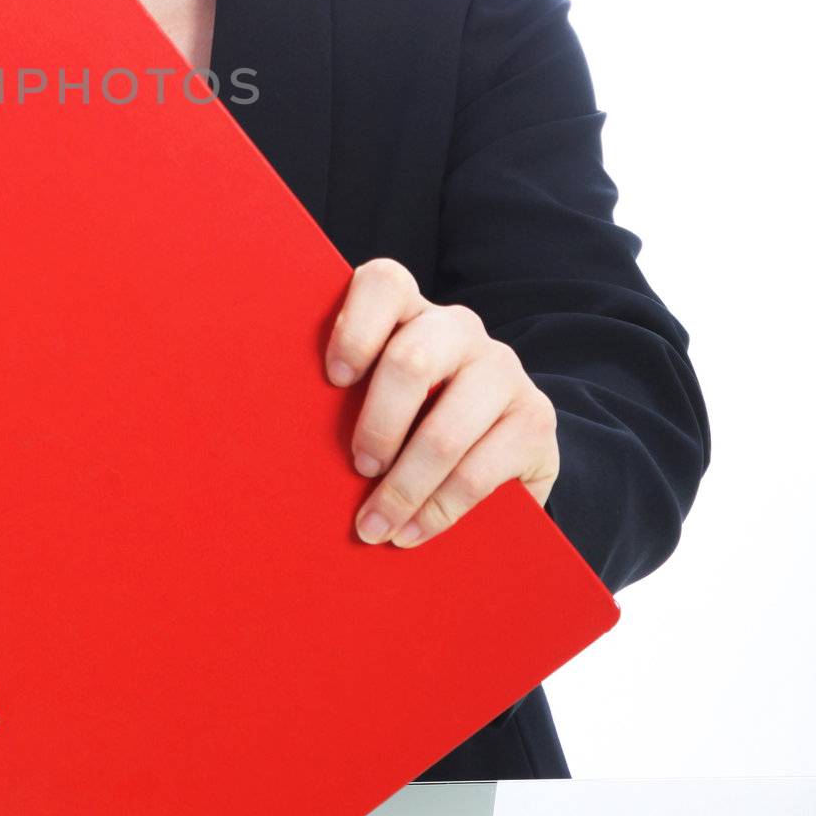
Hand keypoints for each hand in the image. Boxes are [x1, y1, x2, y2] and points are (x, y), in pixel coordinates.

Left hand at [325, 258, 560, 548]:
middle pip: (410, 360)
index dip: (355, 327)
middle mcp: (459, 328)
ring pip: (444, 430)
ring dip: (403, 487)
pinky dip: (437, 511)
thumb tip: (279, 441)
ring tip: (374, 525)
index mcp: (410, 311)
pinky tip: (411, 532)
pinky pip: (478, 473)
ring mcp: (502, 370)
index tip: (333, 380)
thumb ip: (347, 397)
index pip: (384, 283)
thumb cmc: (409, 418)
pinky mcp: (536, 419)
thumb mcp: (378, 395)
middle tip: (357, 467)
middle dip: (377, 425)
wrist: (499, 448)